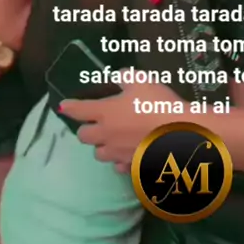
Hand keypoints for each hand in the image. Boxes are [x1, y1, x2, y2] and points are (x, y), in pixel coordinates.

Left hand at [59, 82, 184, 168]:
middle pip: (83, 137)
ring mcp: (118, 153)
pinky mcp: (131, 166)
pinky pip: (118, 166)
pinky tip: (127, 153)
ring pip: (99, 154)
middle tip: (95, 123)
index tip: (64, 106)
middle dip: (86, 129)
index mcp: (104, 112)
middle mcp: (106, 135)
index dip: (70, 107)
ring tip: (111, 140)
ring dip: (101, 146)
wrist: (178, 134)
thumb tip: (118, 77)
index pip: (78, 110)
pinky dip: (119, 160)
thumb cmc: (156, 103)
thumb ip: (125, 77)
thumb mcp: (141, 80)